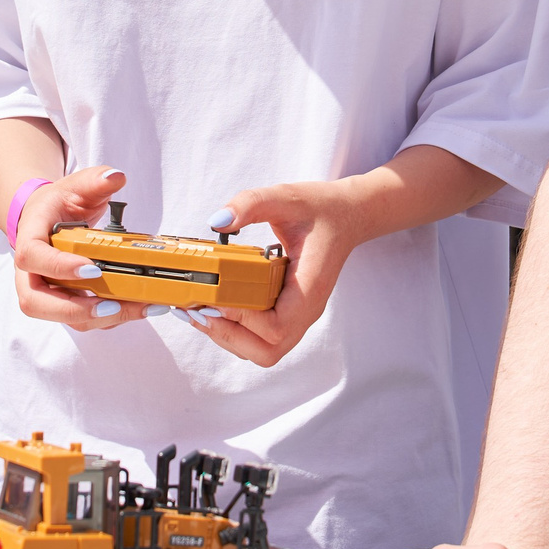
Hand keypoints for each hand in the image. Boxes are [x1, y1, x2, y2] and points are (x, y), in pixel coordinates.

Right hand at [8, 166, 161, 332]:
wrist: (48, 218)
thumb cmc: (59, 204)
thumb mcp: (76, 186)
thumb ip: (95, 180)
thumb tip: (115, 176)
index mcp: (29, 237)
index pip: (32, 257)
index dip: (58, 267)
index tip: (92, 269)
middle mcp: (29, 271)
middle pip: (35, 302)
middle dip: (74, 309)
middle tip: (110, 306)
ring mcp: (44, 290)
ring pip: (61, 316)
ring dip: (98, 318)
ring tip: (136, 309)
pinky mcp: (63, 301)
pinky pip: (80, 317)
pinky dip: (107, 318)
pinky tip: (137, 309)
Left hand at [195, 178, 374, 366]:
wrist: (348, 216)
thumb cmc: (322, 210)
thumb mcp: (286, 197)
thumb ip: (251, 204)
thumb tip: (218, 220)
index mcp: (310, 287)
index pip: (277, 327)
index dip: (243, 320)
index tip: (216, 299)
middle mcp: (306, 310)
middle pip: (268, 350)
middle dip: (229, 336)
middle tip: (200, 312)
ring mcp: (298, 315)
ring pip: (263, 350)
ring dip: (229, 337)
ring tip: (201, 312)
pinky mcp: (289, 312)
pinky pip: (262, 337)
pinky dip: (236, 331)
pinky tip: (216, 307)